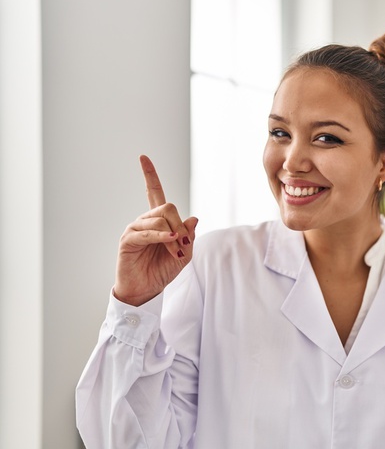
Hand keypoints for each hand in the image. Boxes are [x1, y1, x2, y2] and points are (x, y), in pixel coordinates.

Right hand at [113, 155, 197, 305]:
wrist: (147, 290)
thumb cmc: (163, 271)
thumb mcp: (185, 253)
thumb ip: (189, 236)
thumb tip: (193, 217)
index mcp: (158, 221)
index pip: (153, 193)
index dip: (149, 175)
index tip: (142, 157)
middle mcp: (145, 221)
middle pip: (167, 207)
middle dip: (180, 226)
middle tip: (183, 245)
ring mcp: (135, 230)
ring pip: (160, 219)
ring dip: (173, 237)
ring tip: (176, 252)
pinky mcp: (127, 241)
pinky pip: (146, 233)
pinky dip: (161, 237)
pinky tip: (171, 242)